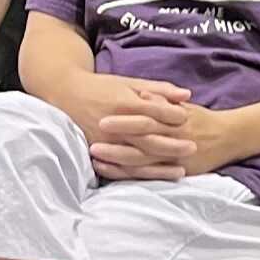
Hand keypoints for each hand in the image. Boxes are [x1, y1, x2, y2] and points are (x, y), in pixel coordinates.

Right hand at [59, 70, 193, 179]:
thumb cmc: (101, 87)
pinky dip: (138, 175)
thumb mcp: (129, 82)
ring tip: (181, 171)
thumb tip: (186, 94)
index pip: (155, 111)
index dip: (173, 115)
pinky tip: (154, 177)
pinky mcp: (97, 152)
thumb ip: (158, 89)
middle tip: (194, 147)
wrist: (65, 94)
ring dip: (160, 165)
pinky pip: (120, 168)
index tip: (189, 118)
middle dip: (172, 144)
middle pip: (149, 137)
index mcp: (124, 103)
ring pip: (137, 157)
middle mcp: (116, 124)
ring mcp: (106, 141)